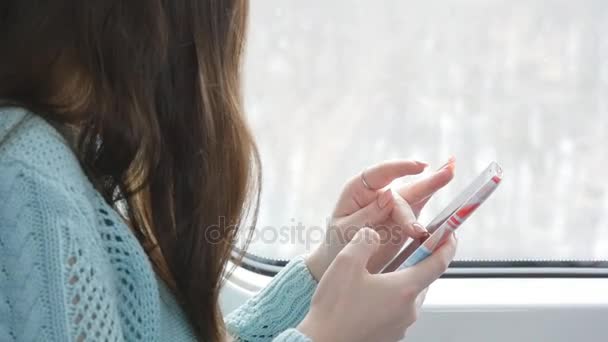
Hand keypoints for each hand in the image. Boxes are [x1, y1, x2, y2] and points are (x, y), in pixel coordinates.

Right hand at [298, 228, 456, 341]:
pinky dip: (392, 294)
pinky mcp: (390, 333)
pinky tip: (371, 290)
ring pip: (410, 293)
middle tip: (411, 242)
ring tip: (383, 266)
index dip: (447, 244)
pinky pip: (398, 308)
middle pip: (425, 277)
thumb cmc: (334, 310)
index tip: (449, 232)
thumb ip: (365, 240)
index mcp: (404, 290)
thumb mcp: (346, 263)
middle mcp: (408, 309)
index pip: (438, 263)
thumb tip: (374, 234)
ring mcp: (401, 324)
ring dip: (404, 277)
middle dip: (421, 258)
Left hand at [306, 158, 455, 279]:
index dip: (400, 168)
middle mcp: (377, 195)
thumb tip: (389, 194)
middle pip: (403, 188)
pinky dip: (431, 201)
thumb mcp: (345, 231)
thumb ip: (367, 214)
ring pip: (415, 196)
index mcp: (358, 191)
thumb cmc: (336, 245)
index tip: (421, 167)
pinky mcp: (401, 221)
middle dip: (426, 183)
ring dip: (433, 186)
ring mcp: (391, 207)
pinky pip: (418, 209)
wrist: (339, 265)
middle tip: (448, 173)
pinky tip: (445, 183)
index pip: (379, 173)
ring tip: (450, 172)